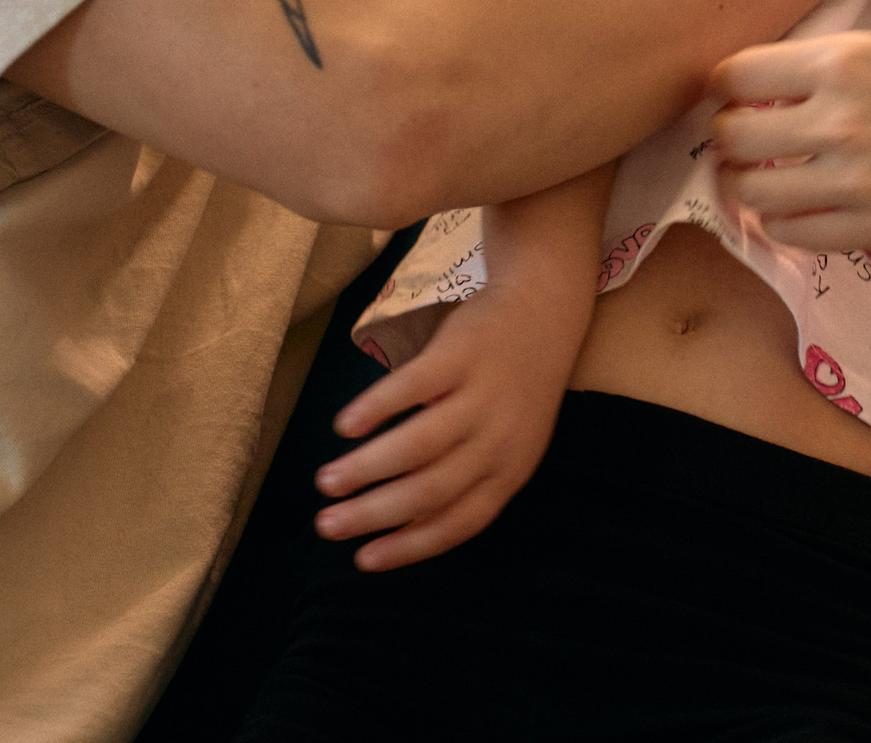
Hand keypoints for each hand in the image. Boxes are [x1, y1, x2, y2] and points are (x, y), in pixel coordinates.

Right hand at [313, 286, 582, 569]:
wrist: (545, 310)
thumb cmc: (515, 388)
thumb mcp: (507, 443)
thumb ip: (465, 481)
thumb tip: (402, 529)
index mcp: (512, 469)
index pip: (459, 522)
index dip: (409, 547)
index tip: (363, 561)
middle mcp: (499, 438)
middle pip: (430, 489)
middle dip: (373, 514)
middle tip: (327, 525)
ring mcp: (480, 394)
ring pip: (417, 445)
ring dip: (365, 468)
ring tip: (326, 482)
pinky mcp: (459, 353)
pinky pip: (411, 387)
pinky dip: (375, 409)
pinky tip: (345, 426)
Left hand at [709, 23, 870, 249]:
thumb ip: (844, 59)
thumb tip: (789, 79)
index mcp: (845, 61)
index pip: (737, 75)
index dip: (727, 84)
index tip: (735, 92)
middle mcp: (840, 121)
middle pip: (732, 136)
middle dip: (729, 134)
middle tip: (742, 136)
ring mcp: (857, 181)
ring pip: (752, 193)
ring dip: (747, 184)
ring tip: (762, 176)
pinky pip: (794, 235)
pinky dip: (783, 222)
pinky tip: (797, 208)